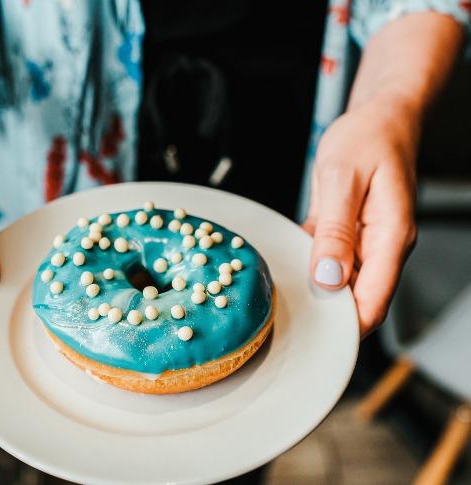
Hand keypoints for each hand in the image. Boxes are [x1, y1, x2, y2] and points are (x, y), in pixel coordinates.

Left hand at [303, 95, 417, 336]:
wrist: (380, 118)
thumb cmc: (367, 138)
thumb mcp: (342, 179)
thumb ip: (336, 230)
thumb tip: (330, 279)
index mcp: (390, 237)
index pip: (374, 301)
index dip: (347, 328)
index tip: (313, 340)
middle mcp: (383, 247)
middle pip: (359, 301)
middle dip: (328, 318)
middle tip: (286, 327)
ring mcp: (368, 244)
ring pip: (343, 286)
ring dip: (317, 296)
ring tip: (280, 306)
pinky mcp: (351, 236)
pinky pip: (331, 264)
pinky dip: (311, 269)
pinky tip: (286, 272)